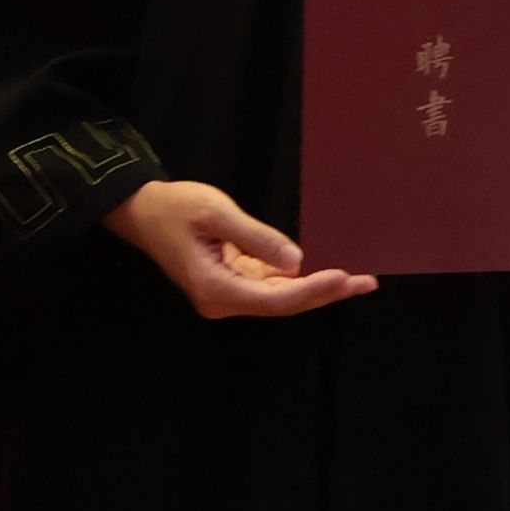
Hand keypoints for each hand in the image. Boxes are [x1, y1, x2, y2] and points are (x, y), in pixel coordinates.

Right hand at [108, 178, 370, 317]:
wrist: (143, 211)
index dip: (312, 290)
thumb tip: (296, 260)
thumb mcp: (217, 213)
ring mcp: (225, 295)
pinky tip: (323, 272)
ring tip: (355, 279)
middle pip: (282, 303)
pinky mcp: (229, 284)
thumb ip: (257, 237)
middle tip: (366, 281)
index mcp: (215, 288)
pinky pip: (269, 288)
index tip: (344, 276)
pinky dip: (297, 281)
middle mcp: (221, 300)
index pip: (275, 298)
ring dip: (315, 289)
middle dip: (324, 293)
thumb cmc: (176, 207)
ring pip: (278, 298)